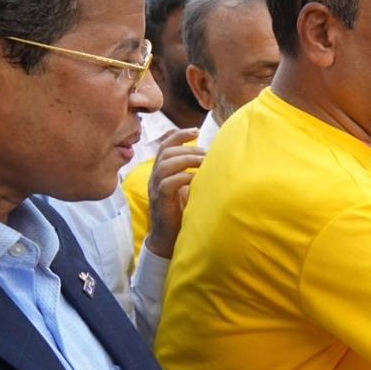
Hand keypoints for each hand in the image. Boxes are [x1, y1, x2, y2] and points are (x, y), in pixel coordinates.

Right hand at [142, 128, 203, 258]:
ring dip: (187, 160)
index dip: (178, 135)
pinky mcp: (161, 202)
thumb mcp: (189, 188)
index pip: (165, 146)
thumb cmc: (183, 212)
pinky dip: (184, 178)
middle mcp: (155, 178)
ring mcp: (156, 189)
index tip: (196, 130)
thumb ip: (194, 173)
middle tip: (207, 153)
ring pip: (166, 165)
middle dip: (188, 148)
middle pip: (166, 152)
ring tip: (205, 162)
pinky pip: (168, 184)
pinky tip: (198, 180)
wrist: (169, 238)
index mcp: (161, 172)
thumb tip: (214, 158)